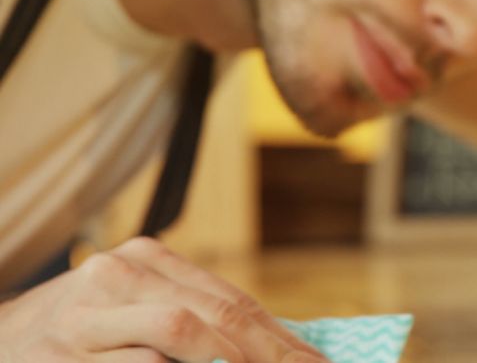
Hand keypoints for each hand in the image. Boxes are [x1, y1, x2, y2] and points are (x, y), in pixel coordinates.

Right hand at [0, 237, 326, 361]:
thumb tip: (277, 347)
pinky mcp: (58, 360)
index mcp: (147, 260)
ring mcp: (84, 319)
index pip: (232, 303)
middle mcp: (117, 277)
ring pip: (178, 337)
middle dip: (268, 355)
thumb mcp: (135, 309)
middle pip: (215, 318)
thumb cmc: (82, 333)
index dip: (281, 340)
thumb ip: (195, 318)